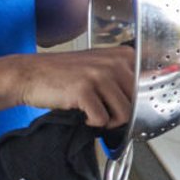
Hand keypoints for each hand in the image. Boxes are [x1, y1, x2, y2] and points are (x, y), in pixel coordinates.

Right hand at [15, 43, 135, 125]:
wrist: (30, 74)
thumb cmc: (64, 73)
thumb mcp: (99, 66)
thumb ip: (123, 77)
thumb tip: (147, 99)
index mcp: (122, 55)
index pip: (149, 84)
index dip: (140, 102)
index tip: (126, 106)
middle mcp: (114, 62)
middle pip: (138, 103)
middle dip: (123, 113)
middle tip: (105, 112)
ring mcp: (99, 75)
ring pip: (125, 113)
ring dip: (109, 121)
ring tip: (94, 113)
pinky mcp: (84, 90)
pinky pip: (103, 120)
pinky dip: (93, 123)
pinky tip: (82, 114)